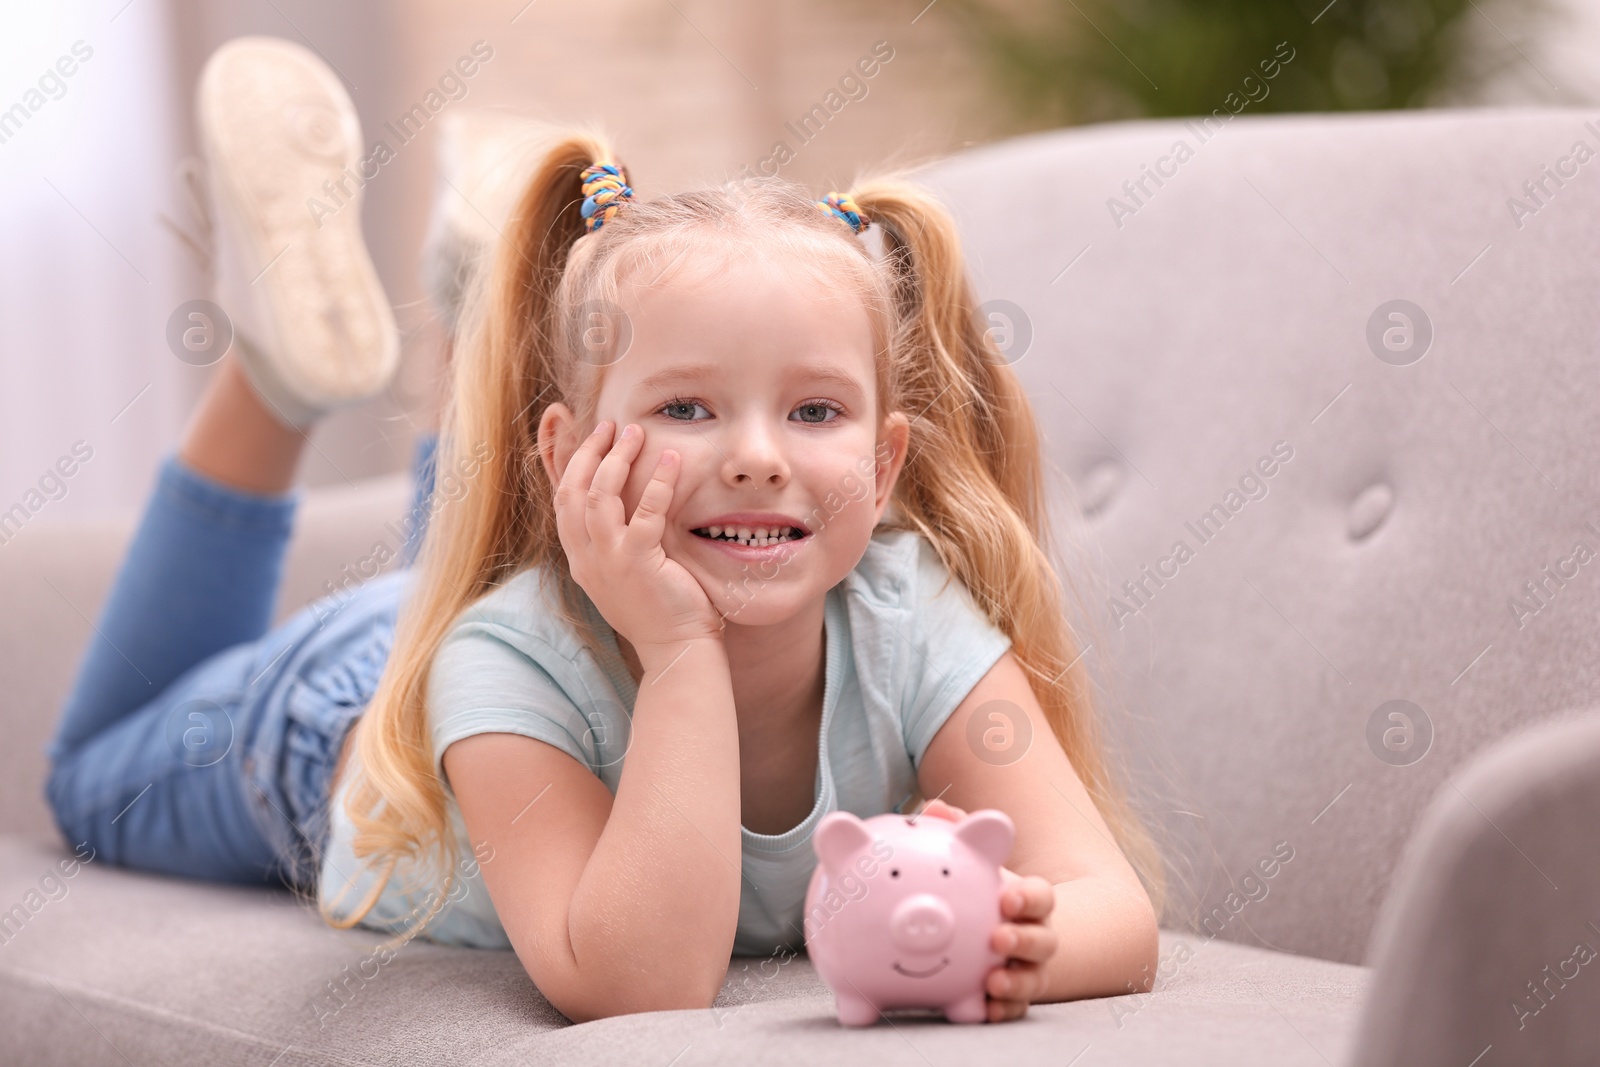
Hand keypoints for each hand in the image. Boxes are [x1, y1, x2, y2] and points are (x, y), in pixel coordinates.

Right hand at [553, 420, 722, 661]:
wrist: (675, 650)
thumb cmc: (657, 611)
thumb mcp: (621, 576)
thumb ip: (612, 544)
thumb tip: (618, 511)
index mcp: (580, 560)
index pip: (562, 502)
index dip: (569, 464)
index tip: (586, 436)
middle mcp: (586, 559)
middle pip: (573, 491)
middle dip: (589, 452)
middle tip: (610, 426)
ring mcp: (609, 561)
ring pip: (599, 496)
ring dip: (617, 458)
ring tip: (636, 433)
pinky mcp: (639, 563)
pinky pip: (646, 512)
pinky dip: (658, 481)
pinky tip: (672, 459)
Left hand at [915, 798, 1059, 1021]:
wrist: (1010, 935)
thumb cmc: (987, 892)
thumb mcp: (977, 865)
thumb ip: (958, 834)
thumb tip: (935, 808)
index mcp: (1028, 902)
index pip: (1041, 896)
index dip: (1029, 898)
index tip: (1008, 898)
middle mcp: (1036, 936)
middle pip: (1043, 940)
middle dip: (1024, 940)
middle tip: (997, 937)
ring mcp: (1028, 969)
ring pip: (1033, 978)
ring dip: (1016, 981)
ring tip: (992, 981)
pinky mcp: (1015, 997)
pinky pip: (1014, 1009)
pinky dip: (1002, 1010)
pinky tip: (985, 1010)